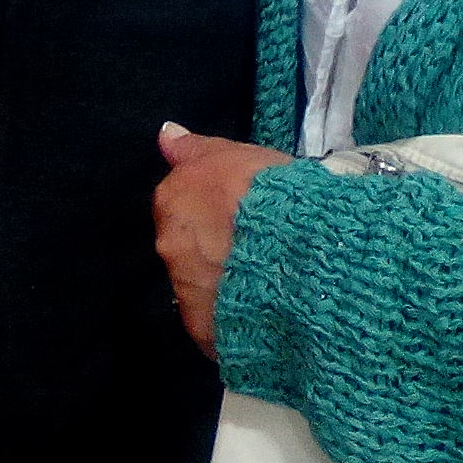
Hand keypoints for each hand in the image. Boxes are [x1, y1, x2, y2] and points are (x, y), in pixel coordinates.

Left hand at [154, 123, 291, 359]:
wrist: (298, 256)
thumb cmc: (270, 194)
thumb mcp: (236, 154)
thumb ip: (195, 148)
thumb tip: (164, 133)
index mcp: (173, 199)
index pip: (183, 201)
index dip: (215, 206)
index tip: (244, 211)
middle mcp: (169, 244)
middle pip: (186, 242)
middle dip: (212, 244)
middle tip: (257, 245)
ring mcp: (184, 289)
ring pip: (200, 282)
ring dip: (223, 280)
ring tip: (267, 280)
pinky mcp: (204, 329)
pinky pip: (216, 321)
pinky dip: (233, 315)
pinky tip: (262, 310)